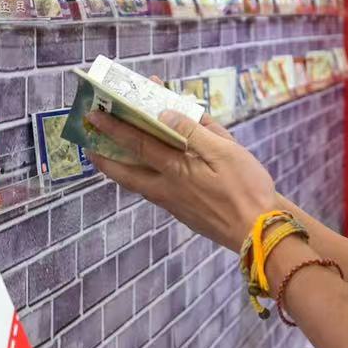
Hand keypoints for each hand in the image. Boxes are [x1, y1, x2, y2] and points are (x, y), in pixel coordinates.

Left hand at [86, 110, 277, 249]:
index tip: (94, 115)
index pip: (138, 143)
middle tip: (88, 144)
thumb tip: (164, 114)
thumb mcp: (225, 151)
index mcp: (177, 170)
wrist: (259, 232)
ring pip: (140, 184)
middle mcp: (168, 189)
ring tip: (112, 156)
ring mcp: (174, 204)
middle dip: (106, 157)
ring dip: (123, 169)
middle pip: (127, 173)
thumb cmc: (247, 189)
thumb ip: (193, 131)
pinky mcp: (184, 214)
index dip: (115, 127)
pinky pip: (157, 191)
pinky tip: (154, 172)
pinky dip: (148, 177)